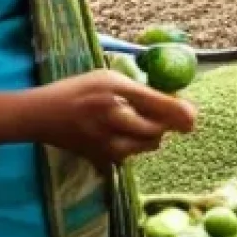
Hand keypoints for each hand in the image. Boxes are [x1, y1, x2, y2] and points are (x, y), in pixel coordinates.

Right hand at [27, 70, 194, 167]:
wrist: (43, 114)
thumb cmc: (78, 90)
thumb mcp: (107, 78)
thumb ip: (138, 89)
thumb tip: (175, 101)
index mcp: (115, 91)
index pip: (158, 104)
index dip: (181, 112)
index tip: (193, 116)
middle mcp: (113, 118)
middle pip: (157, 130)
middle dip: (167, 124)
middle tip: (171, 117)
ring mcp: (107, 142)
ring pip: (148, 144)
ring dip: (152, 135)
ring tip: (139, 122)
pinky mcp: (103, 159)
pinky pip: (132, 154)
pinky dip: (135, 145)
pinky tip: (122, 133)